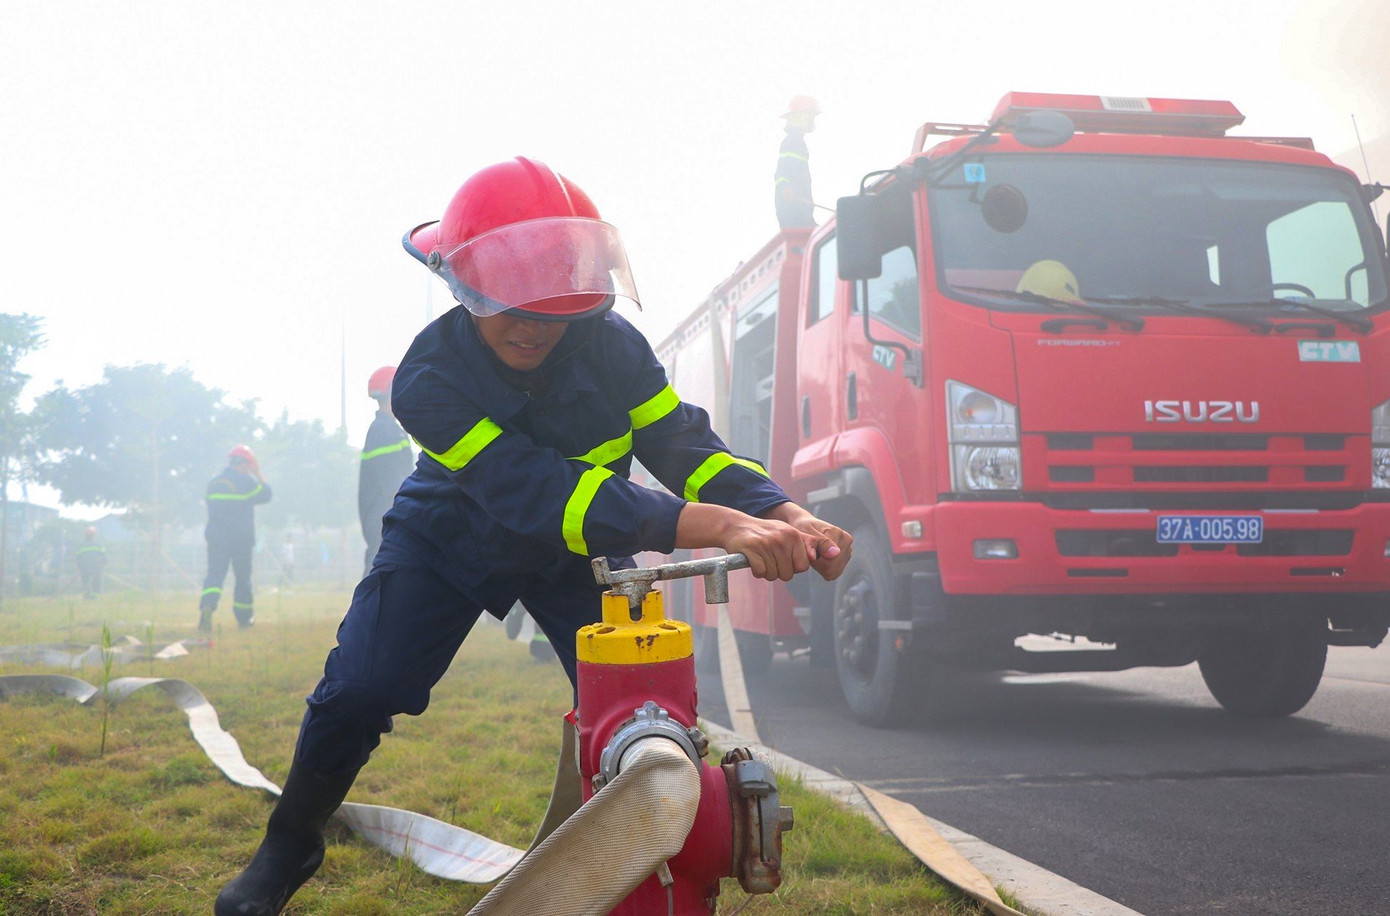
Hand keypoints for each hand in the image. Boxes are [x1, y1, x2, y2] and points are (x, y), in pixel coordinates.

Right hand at [674, 502, 852, 582]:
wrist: (737, 526)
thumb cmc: (766, 533)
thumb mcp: (789, 534)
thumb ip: (811, 544)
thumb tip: (836, 553)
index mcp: (794, 535)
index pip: (802, 566)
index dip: (792, 566)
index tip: (783, 558)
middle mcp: (782, 538)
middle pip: (788, 574)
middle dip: (779, 571)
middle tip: (770, 559)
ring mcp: (766, 543)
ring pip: (774, 575)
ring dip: (767, 572)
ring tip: (762, 558)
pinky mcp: (752, 550)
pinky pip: (760, 573)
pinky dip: (757, 571)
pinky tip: (753, 560)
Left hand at [758, 502, 851, 580]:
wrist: (802, 525)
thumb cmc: (800, 526)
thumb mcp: (805, 533)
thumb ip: (818, 543)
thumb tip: (835, 553)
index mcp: (839, 534)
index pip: (832, 561)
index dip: (818, 563)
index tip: (809, 556)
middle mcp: (847, 540)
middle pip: (835, 568)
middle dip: (821, 566)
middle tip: (809, 557)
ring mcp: (847, 548)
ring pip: (835, 570)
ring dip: (822, 568)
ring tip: (812, 558)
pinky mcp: (844, 555)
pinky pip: (835, 570)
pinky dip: (825, 569)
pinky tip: (817, 562)